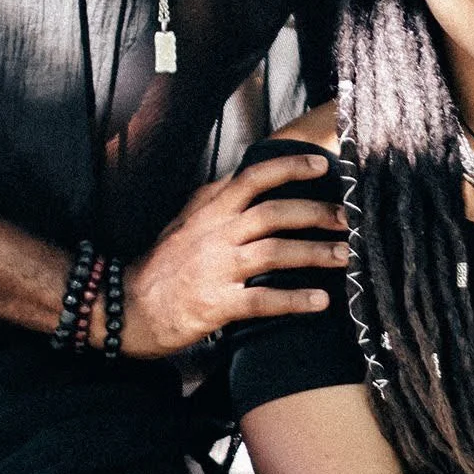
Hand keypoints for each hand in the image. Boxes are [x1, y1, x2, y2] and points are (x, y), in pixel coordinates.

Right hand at [119, 148, 348, 357]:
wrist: (125, 308)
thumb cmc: (161, 266)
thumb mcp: (184, 222)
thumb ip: (215, 201)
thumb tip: (245, 179)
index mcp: (209, 210)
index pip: (253, 177)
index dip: (290, 168)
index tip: (322, 165)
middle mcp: (215, 234)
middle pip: (274, 213)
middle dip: (317, 213)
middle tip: (348, 219)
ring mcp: (216, 268)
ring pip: (275, 252)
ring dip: (315, 253)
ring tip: (345, 257)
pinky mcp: (216, 304)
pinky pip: (263, 300)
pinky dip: (294, 300)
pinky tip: (320, 301)